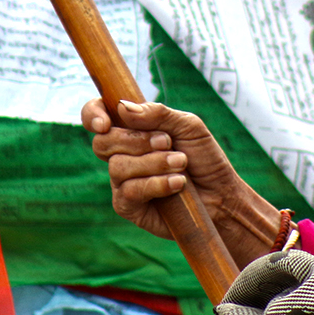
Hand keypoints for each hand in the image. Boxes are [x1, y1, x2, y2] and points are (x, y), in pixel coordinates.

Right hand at [81, 98, 274, 258]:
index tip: (105, 122)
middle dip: (135, 140)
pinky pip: (129, 192)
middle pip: (102, 142)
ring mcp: (122, 182)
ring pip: (118, 167)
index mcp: (131, 130)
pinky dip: (157, 184)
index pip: (96, 116)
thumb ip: (158, 113)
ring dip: (155, 163)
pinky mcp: (128, 206)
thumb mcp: (189, 126)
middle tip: (167, 142)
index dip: (92, 115)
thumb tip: (122, 108)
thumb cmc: (204, 158)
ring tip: (181, 164)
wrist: (222, 194)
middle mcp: (122, 155)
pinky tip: (178, 184)